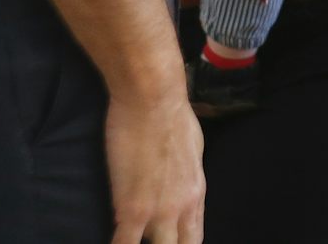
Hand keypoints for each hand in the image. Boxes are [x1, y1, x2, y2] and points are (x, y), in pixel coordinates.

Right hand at [105, 89, 203, 243]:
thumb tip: (180, 182)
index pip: (194, 238)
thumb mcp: (192, 148)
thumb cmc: (172, 114)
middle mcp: (182, 207)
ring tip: (131, 240)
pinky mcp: (132, 209)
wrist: (153, 98)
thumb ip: (186, 175)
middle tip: (149, 242)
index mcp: (196, 193)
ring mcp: (159, 211)